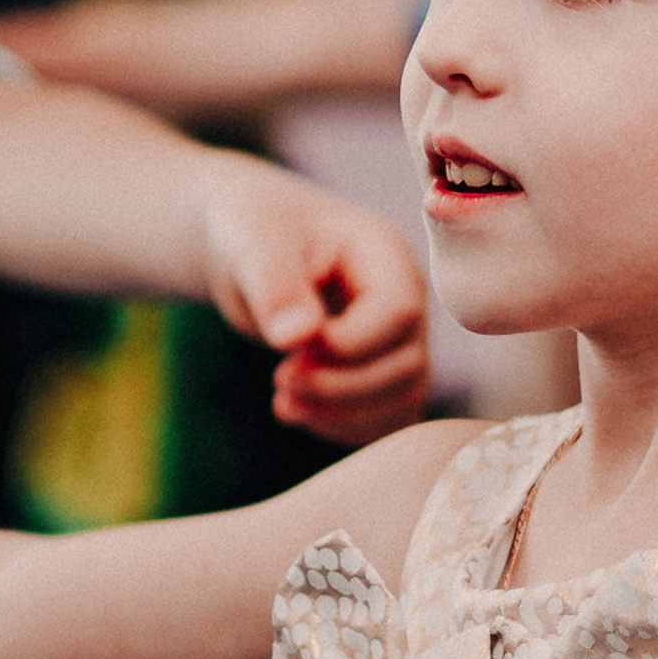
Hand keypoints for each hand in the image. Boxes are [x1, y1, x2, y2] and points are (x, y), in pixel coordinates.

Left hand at [199, 164, 429, 446]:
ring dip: (342, 414)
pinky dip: (346, 428)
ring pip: (403, 397)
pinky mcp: (382, 371)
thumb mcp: (252, 244)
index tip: (290, 348)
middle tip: (280, 382)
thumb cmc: (253, 231)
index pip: (398, 312)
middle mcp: (406, 297)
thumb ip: (275, 285)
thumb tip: (297, 337)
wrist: (251, 248)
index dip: (349, 345)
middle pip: (406, 363)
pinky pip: (388, 417)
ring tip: (284, 403)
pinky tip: (300, 412)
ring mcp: (400, 337)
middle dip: (340, 387)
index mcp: (385, 253)